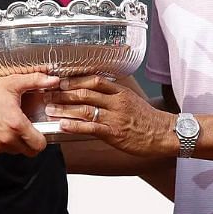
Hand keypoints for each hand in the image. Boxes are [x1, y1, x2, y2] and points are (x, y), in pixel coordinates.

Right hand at [0, 72, 60, 155]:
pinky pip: (1, 151)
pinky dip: (2, 144)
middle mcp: (6, 138)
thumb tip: (53, 80)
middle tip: (26, 130)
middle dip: (31, 143)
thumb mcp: (13, 83)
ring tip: (9, 126)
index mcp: (16, 124)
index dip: (41, 138)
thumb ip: (36, 81)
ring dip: (16, 143)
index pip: (40, 145)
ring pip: (15, 152)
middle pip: (30, 152)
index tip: (37, 130)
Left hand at [44, 76, 176, 157]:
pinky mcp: (114, 133)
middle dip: (63, 93)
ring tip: (49, 108)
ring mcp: (115, 117)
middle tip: (47, 93)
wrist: (165, 134)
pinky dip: (75, 125)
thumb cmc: (147, 119)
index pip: (93, 79)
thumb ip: (112, 95)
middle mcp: (116, 101)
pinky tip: (63, 125)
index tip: (59, 81)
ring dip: (64, 108)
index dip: (74, 80)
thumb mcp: (131, 100)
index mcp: (119, 92)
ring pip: (85, 109)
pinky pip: (91, 127)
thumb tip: (92, 91)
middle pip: (85, 92)